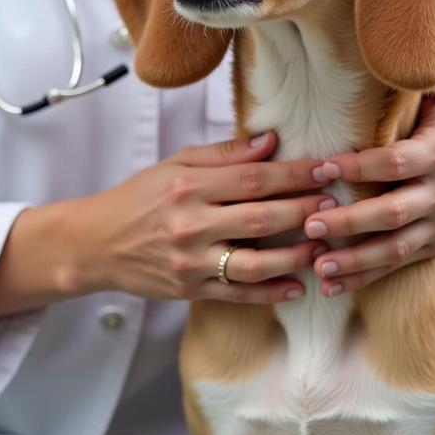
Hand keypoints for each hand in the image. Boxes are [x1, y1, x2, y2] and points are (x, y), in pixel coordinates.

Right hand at [66, 132, 332, 303]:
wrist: (97, 242)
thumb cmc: (140, 197)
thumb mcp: (176, 163)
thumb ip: (225, 154)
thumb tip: (271, 141)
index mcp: (189, 185)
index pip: (255, 177)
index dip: (296, 173)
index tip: (326, 169)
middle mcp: (191, 223)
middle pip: (262, 217)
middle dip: (305, 210)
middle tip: (336, 204)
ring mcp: (191, 261)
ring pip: (256, 261)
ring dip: (297, 254)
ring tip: (325, 245)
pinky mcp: (190, 290)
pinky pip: (238, 293)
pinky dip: (271, 292)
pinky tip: (297, 286)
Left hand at [304, 70, 434, 296]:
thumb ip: (427, 73)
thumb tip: (398, 52)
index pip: (395, 162)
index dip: (358, 167)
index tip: (319, 168)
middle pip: (393, 213)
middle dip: (349, 222)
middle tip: (308, 222)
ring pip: (396, 248)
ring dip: (355, 260)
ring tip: (317, 264)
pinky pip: (399, 264)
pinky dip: (366, 277)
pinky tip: (332, 283)